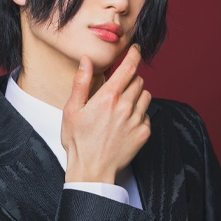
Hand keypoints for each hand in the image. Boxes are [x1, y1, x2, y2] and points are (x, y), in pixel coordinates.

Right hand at [62, 45, 151, 183]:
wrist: (92, 170)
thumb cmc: (79, 142)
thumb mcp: (72, 110)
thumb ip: (81, 82)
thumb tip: (87, 60)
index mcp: (109, 97)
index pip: (129, 67)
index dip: (134, 55)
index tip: (135, 50)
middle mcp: (126, 107)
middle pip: (139, 81)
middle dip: (131, 78)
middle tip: (119, 85)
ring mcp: (137, 121)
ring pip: (146, 96)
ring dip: (137, 95)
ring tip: (122, 105)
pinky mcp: (143, 133)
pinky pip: (147, 115)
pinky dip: (140, 114)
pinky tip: (126, 122)